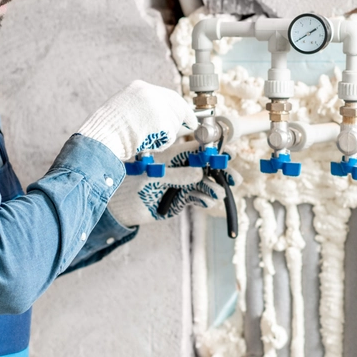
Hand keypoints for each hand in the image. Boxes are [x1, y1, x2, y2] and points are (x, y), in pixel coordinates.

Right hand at [78, 80, 197, 161]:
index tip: (188, 115)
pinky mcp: (162, 122)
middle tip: (190, 126)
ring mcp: (157, 107)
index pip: (168, 95)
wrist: (101, 139)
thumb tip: (167, 118)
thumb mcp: (125, 109)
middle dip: (183, 118)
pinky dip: (162, 143)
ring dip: (167, 134)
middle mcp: (150, 93)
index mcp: (139, 87)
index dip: (179, 106)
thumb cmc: (107, 130)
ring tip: (146, 139)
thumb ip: (145, 109)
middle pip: (177, 106)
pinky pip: (170, 136)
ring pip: (174, 122)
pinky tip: (146, 143)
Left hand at [107, 141, 225, 226]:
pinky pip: (197, 198)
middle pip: (206, 167)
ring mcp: (182, 184)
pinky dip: (203, 200)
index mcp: (173, 156)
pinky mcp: (181, 199)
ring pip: (204, 183)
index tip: (229, 154)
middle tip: (235, 178)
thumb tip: (199, 173)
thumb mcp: (153, 178)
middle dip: (221, 172)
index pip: (197, 149)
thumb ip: (176, 176)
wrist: (122, 207)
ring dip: (214, 188)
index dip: (214, 151)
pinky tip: (207, 202)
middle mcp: (180, 168)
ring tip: (219, 194)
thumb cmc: (132, 184)